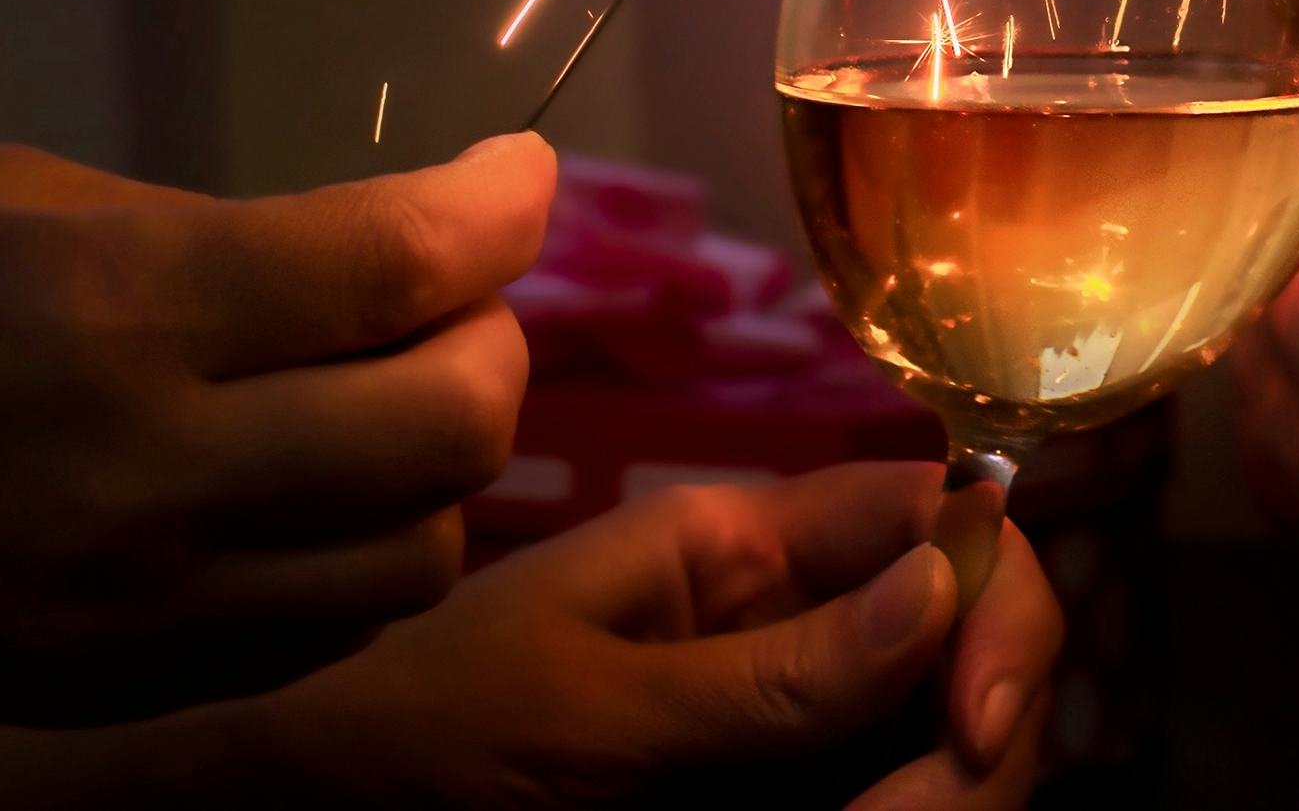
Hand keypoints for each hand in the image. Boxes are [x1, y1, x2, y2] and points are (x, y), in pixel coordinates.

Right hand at [0, 134, 552, 721]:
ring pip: (422, 550)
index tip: (513, 176)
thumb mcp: (26, 206)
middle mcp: (151, 472)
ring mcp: (140, 605)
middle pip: (454, 420)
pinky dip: (365, 557)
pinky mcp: (122, 688)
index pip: (400, 262)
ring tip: (388, 401)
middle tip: (448, 295)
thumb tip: (390, 253)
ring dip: (439, 464)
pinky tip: (323, 498)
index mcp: (119, 310)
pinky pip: (329, 632)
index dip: (499, 205)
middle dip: (488, 336)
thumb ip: (224, 238)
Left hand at [252, 461, 1060, 808]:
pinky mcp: (769, 789)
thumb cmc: (414, 737)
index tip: (981, 723)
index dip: (1001, 602)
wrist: (298, 806)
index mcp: (746, 546)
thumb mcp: (587, 705)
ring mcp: (787, 712)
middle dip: (978, 731)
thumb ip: (770, 666)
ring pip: (946, 736)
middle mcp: (792, 615)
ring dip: (943, 796)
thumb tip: (945, 578)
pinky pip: (882, 791)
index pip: (945, 517)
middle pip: (970, 641)